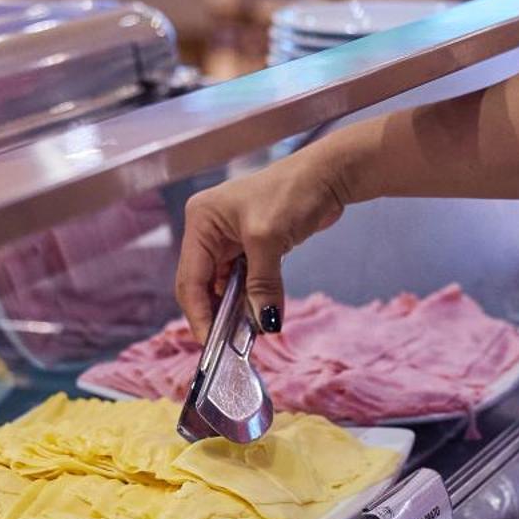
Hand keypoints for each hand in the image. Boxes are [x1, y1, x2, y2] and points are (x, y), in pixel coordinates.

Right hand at [174, 143, 358, 340]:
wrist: (328, 174)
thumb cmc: (293, 192)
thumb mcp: (270, 240)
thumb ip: (261, 285)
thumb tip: (263, 323)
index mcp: (200, 221)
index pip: (189, 279)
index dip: (199, 314)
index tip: (212, 343)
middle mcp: (208, 230)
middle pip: (201, 285)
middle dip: (215, 314)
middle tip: (230, 344)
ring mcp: (227, 238)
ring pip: (222, 286)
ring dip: (234, 309)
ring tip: (247, 333)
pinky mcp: (249, 246)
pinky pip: (241, 280)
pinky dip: (249, 298)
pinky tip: (259, 315)